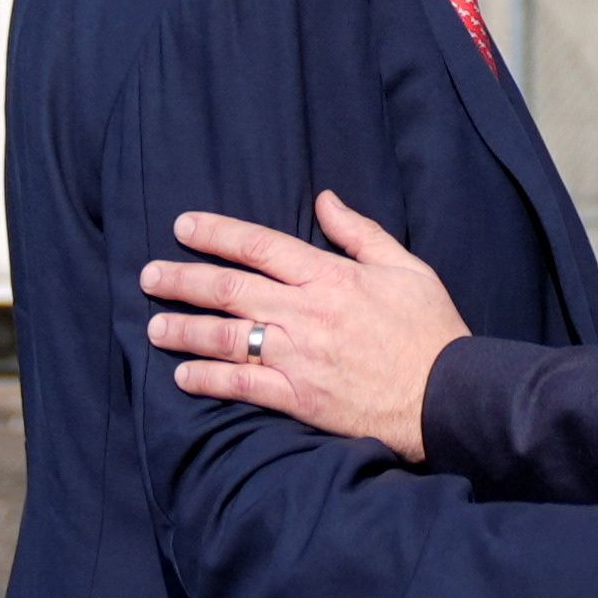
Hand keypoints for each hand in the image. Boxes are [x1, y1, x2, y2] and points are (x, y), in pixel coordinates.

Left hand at [146, 195, 471, 459]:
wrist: (448, 396)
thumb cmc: (431, 329)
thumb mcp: (406, 267)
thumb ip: (359, 232)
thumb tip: (324, 198)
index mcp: (331, 276)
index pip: (260, 246)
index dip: (217, 233)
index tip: (182, 226)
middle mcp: (307, 312)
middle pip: (231, 290)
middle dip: (183, 280)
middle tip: (148, 275)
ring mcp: (301, 357)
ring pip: (229, 337)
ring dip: (186, 330)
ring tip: (154, 327)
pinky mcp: (301, 398)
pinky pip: (244, 386)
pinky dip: (210, 380)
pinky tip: (184, 376)